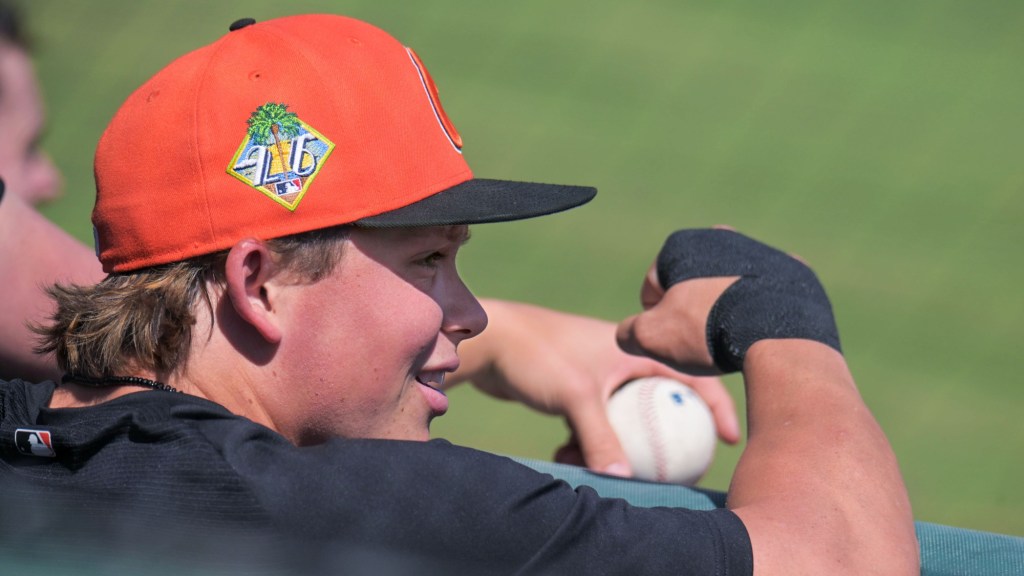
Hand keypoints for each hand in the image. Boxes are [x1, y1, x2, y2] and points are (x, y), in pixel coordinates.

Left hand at [450, 299, 739, 475]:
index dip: (717, 405)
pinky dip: (585, 442)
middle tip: (673, 470)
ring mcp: (597, 374)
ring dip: (612, 446)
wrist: (487, 341)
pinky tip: (563, 457)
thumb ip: (602, 438)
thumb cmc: (537, 355)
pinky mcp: (573, 389)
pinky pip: (593, 423)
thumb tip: (624, 479)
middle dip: (662, 438)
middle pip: (658, 403)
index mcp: (635, 347)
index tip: (728, 439)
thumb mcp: (576, 396)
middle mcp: (621, 357)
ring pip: (621, 419)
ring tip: (590, 466)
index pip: (691, 375)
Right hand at [618, 228, 840, 373]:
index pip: (655, 285)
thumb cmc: (708, 331)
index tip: (673, 337)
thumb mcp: (651, 338)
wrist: (780, 338)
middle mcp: (723, 238)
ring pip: (731, 287)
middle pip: (694, 283)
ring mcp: (762, 252)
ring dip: (725, 309)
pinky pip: (765, 296)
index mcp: (684, 243)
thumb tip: (628, 334)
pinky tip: (758, 334)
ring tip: (731, 341)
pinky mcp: (793, 271)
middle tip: (700, 341)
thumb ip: (629, 332)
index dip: (656, 317)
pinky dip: (759, 312)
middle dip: (692, 308)